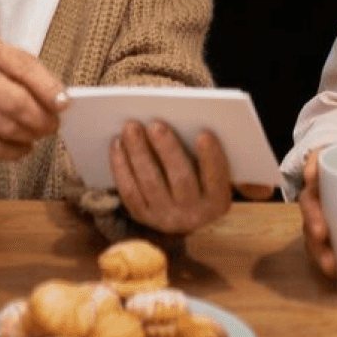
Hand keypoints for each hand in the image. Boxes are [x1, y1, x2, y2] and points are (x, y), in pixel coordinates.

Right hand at [0, 31, 64, 159]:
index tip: (64, 104)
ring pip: (6, 127)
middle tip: (52, 126)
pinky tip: (23, 148)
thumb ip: (30, 74)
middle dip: (41, 119)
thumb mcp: (1, 60)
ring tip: (38, 134)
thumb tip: (60, 102)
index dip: (48, 88)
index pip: (25, 68)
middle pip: (16, 102)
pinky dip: (13, 151)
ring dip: (29, 136)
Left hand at [108, 120, 232, 234]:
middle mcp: (194, 215)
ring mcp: (166, 217)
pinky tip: (118, 143)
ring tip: (131, 128)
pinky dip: (121, 166)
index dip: (211, 157)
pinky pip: (129, 191)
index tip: (204, 134)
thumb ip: (205, 151)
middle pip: (181, 179)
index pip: (216, 178)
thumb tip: (184, 119)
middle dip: (167, 150)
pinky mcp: (143, 216)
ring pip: (150, 183)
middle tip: (155, 124)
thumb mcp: (211, 169)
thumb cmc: (202, 175)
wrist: (185, 213)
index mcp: (217, 201)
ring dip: (138, 153)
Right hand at [298, 145, 335, 277]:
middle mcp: (321, 191)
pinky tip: (336, 273)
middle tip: (322, 231)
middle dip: (312, 217)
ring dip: (318, 248)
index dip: (312, 167)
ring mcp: (323, 215)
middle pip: (309, 201)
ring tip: (331, 263)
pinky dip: (325, 260)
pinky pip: (321, 249)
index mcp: (332, 166)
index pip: (315, 161)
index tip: (313, 176)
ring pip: (312, 230)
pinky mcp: (329, 237)